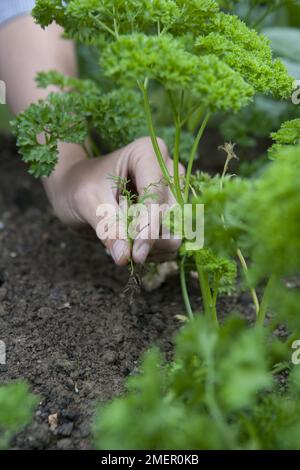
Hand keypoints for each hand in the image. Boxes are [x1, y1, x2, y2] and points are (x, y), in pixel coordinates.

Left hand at [44, 137, 183, 265]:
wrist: (76, 189)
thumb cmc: (79, 185)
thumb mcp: (87, 202)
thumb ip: (108, 226)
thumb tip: (125, 257)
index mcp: (149, 153)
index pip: (158, 194)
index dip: (149, 226)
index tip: (136, 254)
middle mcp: (168, 169)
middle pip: (174, 213)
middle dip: (152, 239)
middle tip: (127, 252)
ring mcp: (173, 192)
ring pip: (178, 230)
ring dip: (154, 248)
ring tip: (125, 248)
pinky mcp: (172, 212)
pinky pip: (173, 240)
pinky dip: (154, 252)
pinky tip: (133, 249)